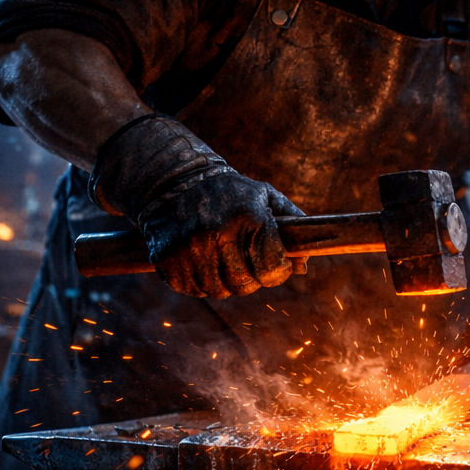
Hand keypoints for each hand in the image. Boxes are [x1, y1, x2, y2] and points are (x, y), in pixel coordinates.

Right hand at [140, 170, 303, 297]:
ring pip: (217, 290)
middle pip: (245, 284)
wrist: (175, 179)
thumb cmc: (230, 191)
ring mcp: (189, 248)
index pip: (272, 268)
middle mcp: (219, 234)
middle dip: (251, 279)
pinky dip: (199, 283)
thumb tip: (302, 267)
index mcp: (249, 218)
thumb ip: (291, 227)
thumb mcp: (266, 197)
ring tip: (223, 261)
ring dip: (224, 283)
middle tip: (247, 264)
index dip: (278, 272)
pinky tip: (201, 263)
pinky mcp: (166, 257)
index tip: (275, 266)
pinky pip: (190, 288)